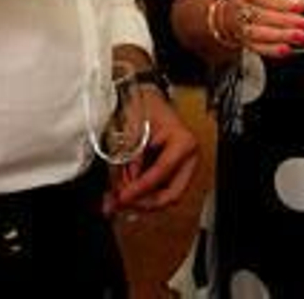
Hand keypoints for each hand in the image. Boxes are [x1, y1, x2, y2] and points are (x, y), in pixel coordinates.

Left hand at [102, 89, 198, 213]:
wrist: (148, 99)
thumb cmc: (145, 106)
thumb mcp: (133, 126)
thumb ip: (129, 155)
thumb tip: (125, 182)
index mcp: (184, 142)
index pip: (162, 172)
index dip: (140, 188)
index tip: (122, 196)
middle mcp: (188, 158)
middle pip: (171, 194)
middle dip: (144, 203)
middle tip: (121, 203)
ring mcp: (181, 167)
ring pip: (163, 196)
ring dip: (139, 201)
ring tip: (114, 200)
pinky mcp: (171, 172)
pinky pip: (156, 190)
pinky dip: (139, 194)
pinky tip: (121, 193)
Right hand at [226, 0, 303, 56]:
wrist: (233, 12)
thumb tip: (300, 4)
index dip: (283, 2)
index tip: (301, 5)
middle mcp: (240, 8)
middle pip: (260, 16)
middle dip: (285, 21)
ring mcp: (239, 26)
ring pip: (257, 33)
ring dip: (281, 36)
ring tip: (299, 37)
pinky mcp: (243, 41)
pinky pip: (256, 47)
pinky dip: (272, 49)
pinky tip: (286, 49)